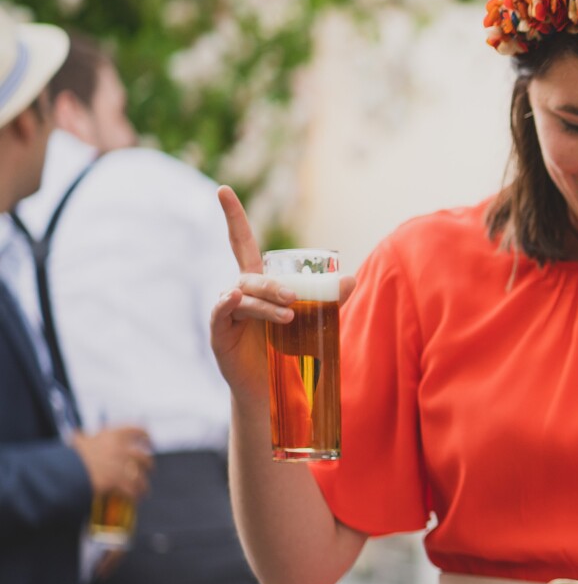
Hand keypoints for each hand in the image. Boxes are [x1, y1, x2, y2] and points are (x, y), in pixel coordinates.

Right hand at [72, 425, 151, 500]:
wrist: (63, 470)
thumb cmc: (68, 455)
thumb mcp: (77, 441)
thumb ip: (84, 438)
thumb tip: (80, 437)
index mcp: (112, 435)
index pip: (136, 430)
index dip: (145, 435)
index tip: (149, 441)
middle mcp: (120, 448)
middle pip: (143, 456)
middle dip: (148, 464)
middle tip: (148, 469)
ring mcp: (120, 465)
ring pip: (140, 476)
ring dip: (143, 484)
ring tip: (143, 489)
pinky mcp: (117, 481)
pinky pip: (132, 489)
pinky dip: (134, 495)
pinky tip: (134, 498)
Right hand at [209, 186, 353, 394]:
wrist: (274, 393)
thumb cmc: (290, 353)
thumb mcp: (312, 321)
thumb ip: (328, 299)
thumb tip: (352, 278)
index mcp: (259, 284)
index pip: (242, 243)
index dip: (233, 217)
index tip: (222, 189)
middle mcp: (239, 294)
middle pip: (252, 276)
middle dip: (274, 284)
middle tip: (296, 298)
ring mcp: (227, 313)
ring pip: (242, 296)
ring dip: (266, 302)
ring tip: (288, 315)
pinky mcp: (220, 334)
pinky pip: (223, 313)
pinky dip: (230, 305)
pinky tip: (236, 299)